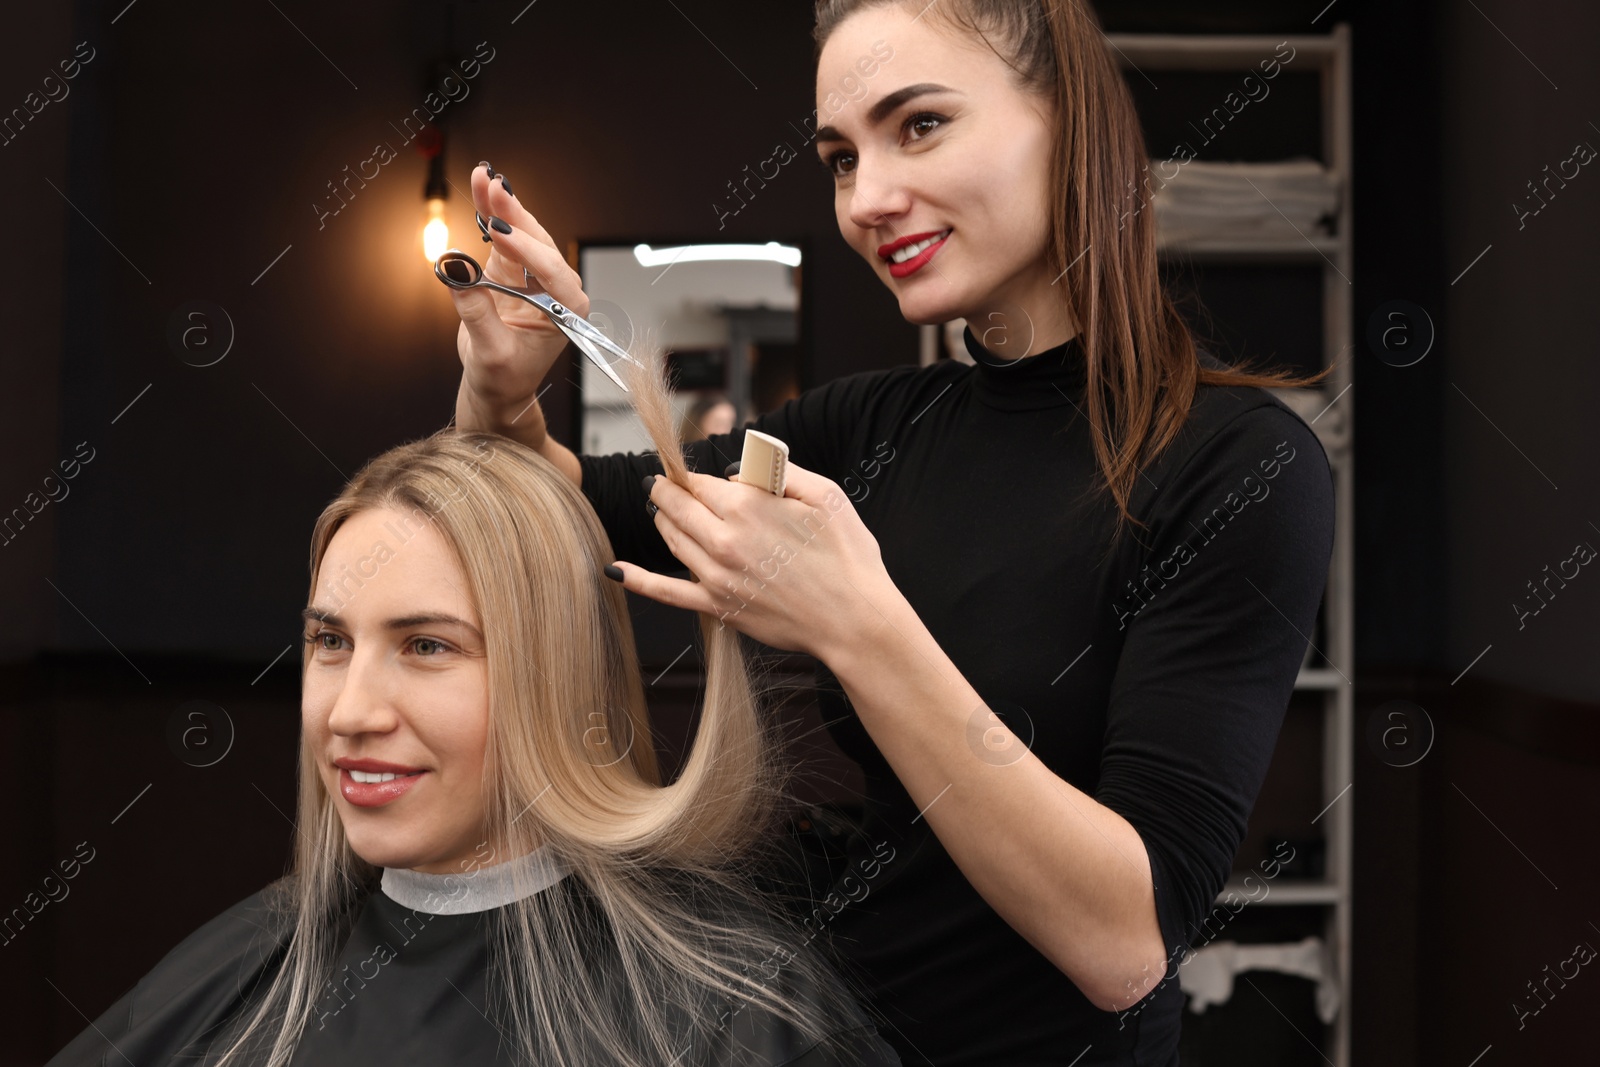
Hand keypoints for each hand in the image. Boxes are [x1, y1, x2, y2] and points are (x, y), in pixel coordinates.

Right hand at [451, 163, 586, 429]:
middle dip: (514, 214)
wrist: (499, 387)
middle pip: (538, 243)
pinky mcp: (512, 269)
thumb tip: (456, 272)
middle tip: (492, 185)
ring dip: (501, 206)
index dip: (525, 250)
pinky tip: (482, 190)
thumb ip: (476, 312)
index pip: (551, 272)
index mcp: (567, 311)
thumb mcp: (490, 353)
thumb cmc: (504, 378)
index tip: (499, 234)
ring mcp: (534, 275)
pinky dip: (491, 216)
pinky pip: (502, 238)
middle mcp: (557, 288)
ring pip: (521, 233)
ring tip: (483, 177)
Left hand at [611, 460, 895, 659]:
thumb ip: (781, 471)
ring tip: (661, 511)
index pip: (698, 482)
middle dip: (664, 491)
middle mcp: (724, 539)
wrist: (853, 620)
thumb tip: (742, 466)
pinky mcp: (718, 606)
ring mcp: (717, 575)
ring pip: (671, 539)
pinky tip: (615, 570)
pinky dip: (637, 579)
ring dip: (662, 520)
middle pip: (676, 506)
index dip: (687, 473)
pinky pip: (666, 591)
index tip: (681, 469)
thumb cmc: (847, 557)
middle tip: (660, 484)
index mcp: (748, 506)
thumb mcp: (826, 496)